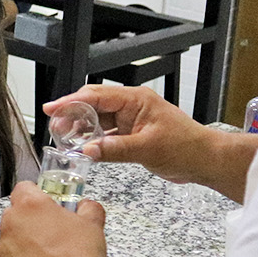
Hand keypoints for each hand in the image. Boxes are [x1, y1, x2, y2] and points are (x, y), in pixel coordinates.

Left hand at [0, 182, 109, 256]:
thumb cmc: (82, 253)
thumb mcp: (92, 223)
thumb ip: (88, 209)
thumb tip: (87, 206)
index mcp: (30, 205)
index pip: (23, 189)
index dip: (35, 196)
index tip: (45, 207)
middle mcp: (11, 224)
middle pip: (14, 216)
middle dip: (28, 223)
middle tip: (49, 236)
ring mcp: (3, 249)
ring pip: (10, 242)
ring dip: (23, 247)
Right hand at [45, 83, 208, 183]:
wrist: (204, 159)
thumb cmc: (186, 147)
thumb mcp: (147, 148)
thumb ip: (115, 149)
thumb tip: (88, 150)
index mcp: (136, 100)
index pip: (96, 96)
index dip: (71, 102)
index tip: (53, 109)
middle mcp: (131, 106)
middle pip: (93, 105)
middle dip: (72, 114)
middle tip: (54, 126)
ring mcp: (131, 120)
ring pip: (98, 120)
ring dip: (81, 129)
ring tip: (63, 138)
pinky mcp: (132, 134)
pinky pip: (107, 133)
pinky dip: (94, 140)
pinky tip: (83, 147)